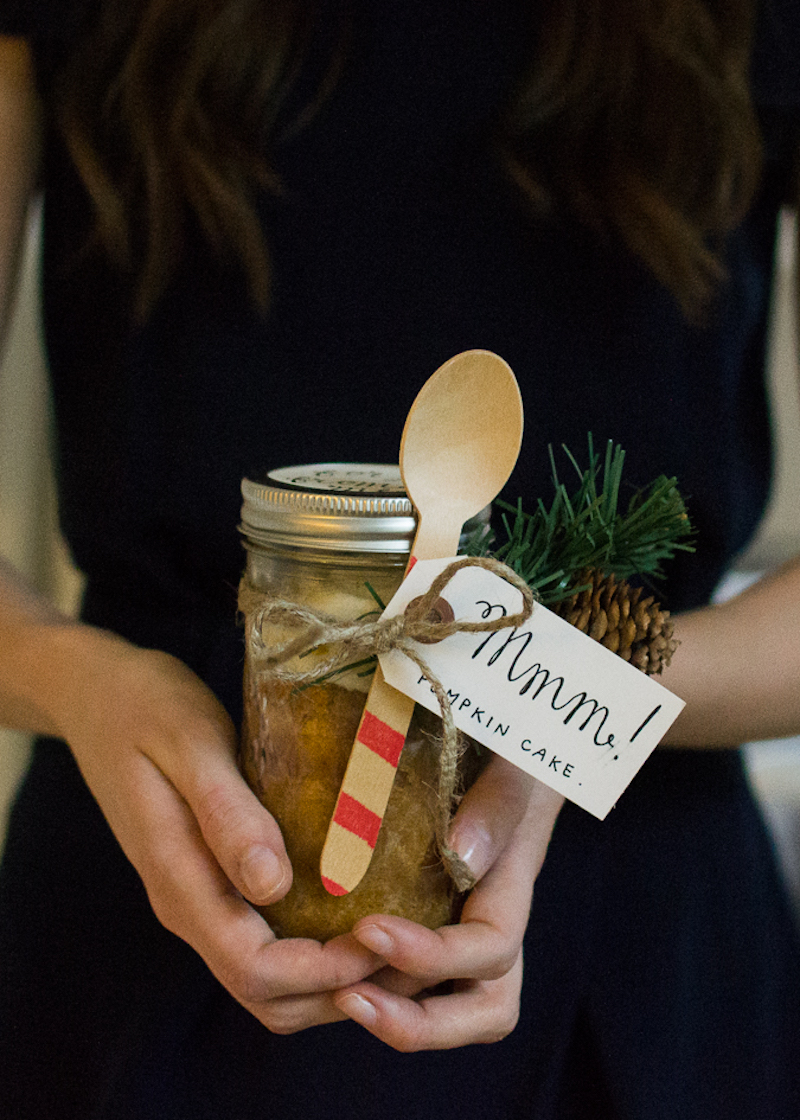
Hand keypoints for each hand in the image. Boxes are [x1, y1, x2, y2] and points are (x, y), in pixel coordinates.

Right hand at [44, 625, 385, 1029]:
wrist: (96, 694)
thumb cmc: (144, 706)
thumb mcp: (189, 743)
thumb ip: (226, 813)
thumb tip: (273, 887)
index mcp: (180, 880)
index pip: (255, 968)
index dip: (324, 971)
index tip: (385, 939)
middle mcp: (188, 906)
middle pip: (266, 994)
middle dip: (340, 989)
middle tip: (411, 949)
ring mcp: (198, 896)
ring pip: (267, 980)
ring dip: (331, 979)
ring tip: (398, 939)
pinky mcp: (211, 880)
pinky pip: (265, 942)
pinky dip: (316, 950)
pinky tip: (361, 912)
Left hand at [333, 758, 563, 1049]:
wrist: (504, 736)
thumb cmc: (508, 743)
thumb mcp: (514, 761)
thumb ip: (497, 801)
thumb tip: (463, 855)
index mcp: (511, 882)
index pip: (491, 948)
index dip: (434, 954)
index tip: (368, 928)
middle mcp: (491, 916)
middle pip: (483, 1010)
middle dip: (418, 1021)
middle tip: (347, 997)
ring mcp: (463, 922)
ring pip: (448, 1003)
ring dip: (395, 1013)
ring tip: (334, 994)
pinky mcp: (429, 915)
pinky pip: (411, 974)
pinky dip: (377, 982)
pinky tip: (324, 964)